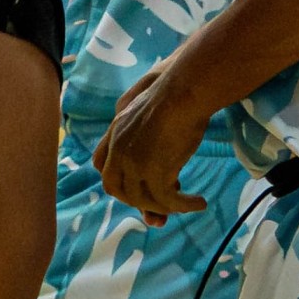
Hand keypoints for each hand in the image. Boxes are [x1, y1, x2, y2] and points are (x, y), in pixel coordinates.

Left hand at [94, 60, 211, 224]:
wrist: (184, 90)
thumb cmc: (176, 94)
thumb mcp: (150, 112)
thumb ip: (144, 130)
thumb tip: (156, 149)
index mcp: (115, 132)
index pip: (100, 163)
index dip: (116, 177)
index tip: (136, 182)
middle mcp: (119, 150)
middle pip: (115, 187)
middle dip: (135, 199)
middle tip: (160, 202)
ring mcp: (134, 163)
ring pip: (142, 199)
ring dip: (165, 207)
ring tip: (188, 204)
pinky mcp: (154, 172)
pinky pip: (166, 200)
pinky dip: (183, 206)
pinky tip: (199, 203)